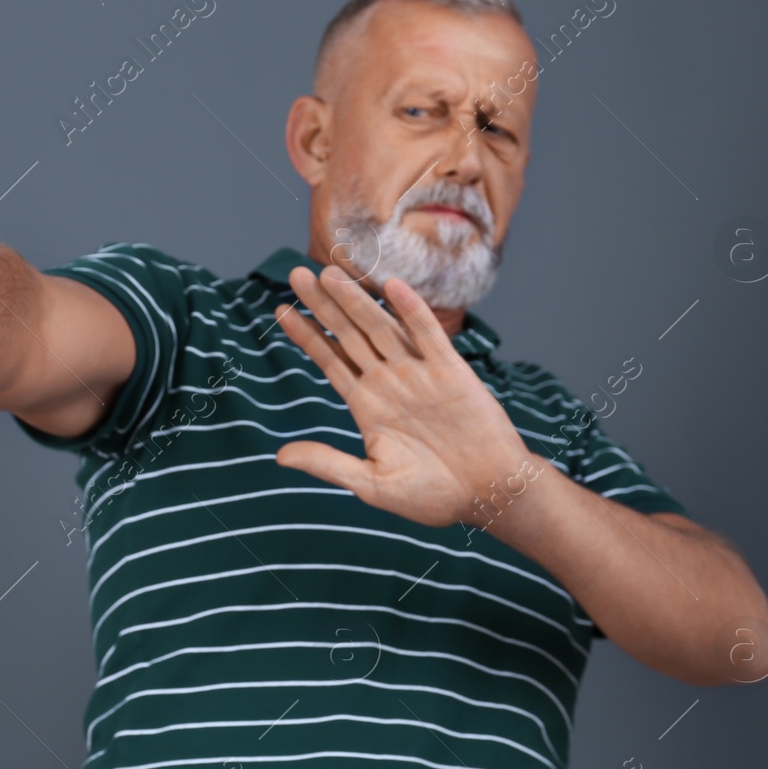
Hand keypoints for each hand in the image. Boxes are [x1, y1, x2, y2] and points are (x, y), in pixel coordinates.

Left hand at [272, 264, 534, 528]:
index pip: (330, 361)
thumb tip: (280, 456)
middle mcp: (389, 382)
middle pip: (349, 335)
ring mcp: (419, 374)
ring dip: (356, 300)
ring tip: (328, 273)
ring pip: (381, 328)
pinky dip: (411, 311)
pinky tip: (391, 286)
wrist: (487, 495)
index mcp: (367, 405)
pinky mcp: (451, 372)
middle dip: (323, 305)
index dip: (307, 336)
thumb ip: (328, 463)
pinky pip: (428, 335)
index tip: (280, 311)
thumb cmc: (432, 495)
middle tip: (296, 273)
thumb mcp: (371, 483)